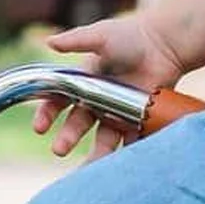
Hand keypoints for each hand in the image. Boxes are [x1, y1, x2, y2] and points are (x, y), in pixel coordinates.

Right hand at [32, 11, 189, 160]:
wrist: (164, 44)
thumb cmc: (130, 37)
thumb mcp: (100, 35)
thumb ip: (76, 40)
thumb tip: (49, 41)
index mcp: (82, 84)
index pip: (58, 103)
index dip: (46, 115)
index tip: (40, 127)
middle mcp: (96, 103)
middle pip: (78, 125)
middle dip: (67, 138)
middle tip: (59, 149)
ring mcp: (116, 114)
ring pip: (103, 139)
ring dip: (96, 154)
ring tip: (91, 167)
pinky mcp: (137, 121)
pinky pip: (132, 141)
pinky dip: (129, 152)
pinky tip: (124, 162)